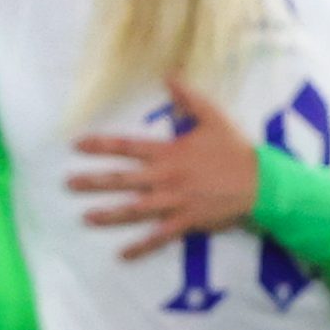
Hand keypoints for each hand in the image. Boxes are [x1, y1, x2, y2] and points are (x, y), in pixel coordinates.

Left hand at [66, 75, 259, 258]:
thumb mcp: (213, 118)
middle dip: (94, 181)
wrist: (261, 183)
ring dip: (110, 214)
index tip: (76, 145)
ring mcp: (174, 201)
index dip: (101, 145)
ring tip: (86, 217)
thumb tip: (169, 75)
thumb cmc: (234, 150)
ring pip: (136, 209)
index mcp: (169, 153)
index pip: (127, 147)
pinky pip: (159, 236)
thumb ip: (189, 98)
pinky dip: (141, 247)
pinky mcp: (186, 221)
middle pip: (123, 179)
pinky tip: (122, 255)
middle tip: (68, 183)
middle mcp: (166, 177)